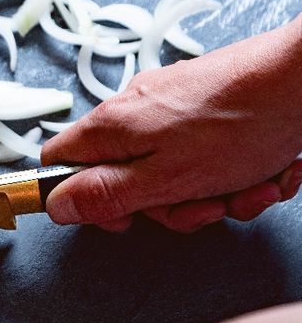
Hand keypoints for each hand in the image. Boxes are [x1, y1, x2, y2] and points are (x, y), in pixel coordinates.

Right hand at [41, 15, 301, 232]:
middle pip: (125, 176)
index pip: (59, 162)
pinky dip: (236, 172)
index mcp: (111, 126)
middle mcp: (134, 110)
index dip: (81, 198)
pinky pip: (205, 155)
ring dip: (214, 193)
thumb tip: (56, 206)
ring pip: (172, 171)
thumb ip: (105, 195)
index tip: (121, 216)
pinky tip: (265, 172)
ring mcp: (172, 106)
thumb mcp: (163, 179)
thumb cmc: (239, 123)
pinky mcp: (207, 105)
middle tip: (203, 207)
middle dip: (170, 205)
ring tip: (249, 188)